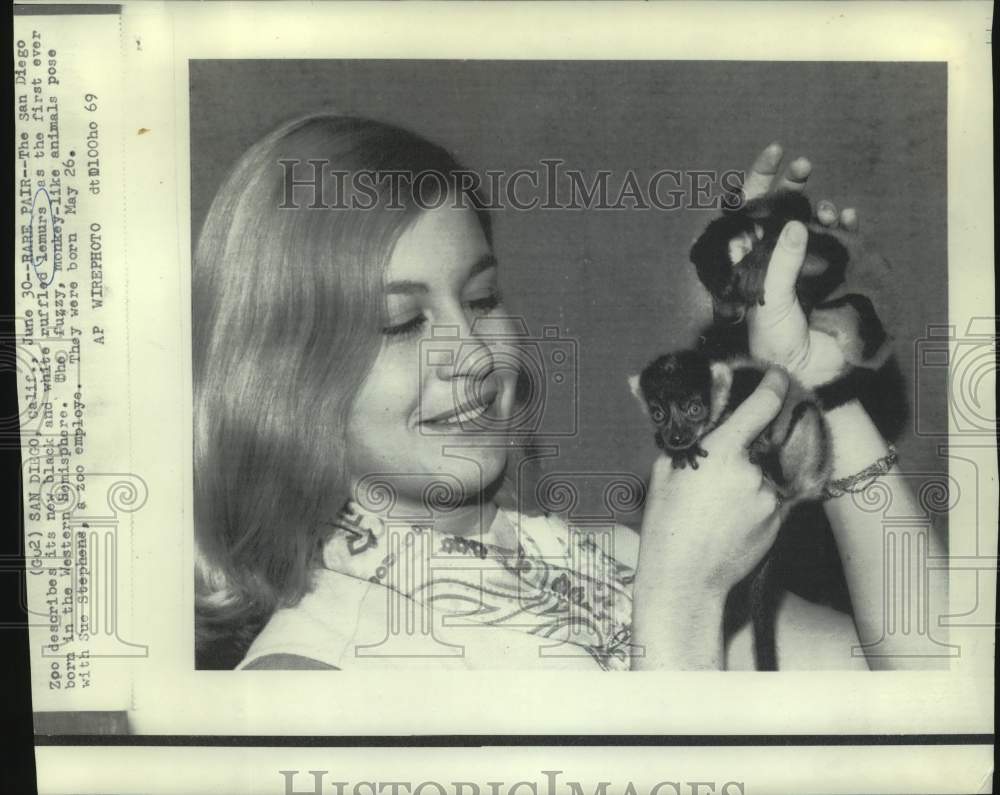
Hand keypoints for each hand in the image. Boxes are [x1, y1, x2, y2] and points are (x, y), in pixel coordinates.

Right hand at [638, 367, 788, 597]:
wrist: (685, 579)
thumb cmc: (666, 524)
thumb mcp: (664, 472)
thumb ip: (683, 437)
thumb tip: (679, 406)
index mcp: (723, 453)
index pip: (760, 406)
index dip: (772, 385)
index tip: (777, 375)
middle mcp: (752, 472)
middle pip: (757, 445)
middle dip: (741, 453)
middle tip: (713, 482)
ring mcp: (769, 498)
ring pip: (763, 475)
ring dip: (747, 482)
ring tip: (717, 510)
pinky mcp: (779, 521)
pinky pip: (770, 500)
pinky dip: (755, 504)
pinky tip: (730, 523)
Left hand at [740, 144, 863, 387]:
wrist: (810, 375)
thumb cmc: (776, 342)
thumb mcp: (771, 302)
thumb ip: (780, 264)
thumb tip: (794, 226)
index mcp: (747, 260)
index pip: (747, 212)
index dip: (758, 181)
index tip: (773, 155)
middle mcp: (772, 256)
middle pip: (780, 210)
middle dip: (791, 186)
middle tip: (802, 168)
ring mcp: (803, 263)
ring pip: (810, 222)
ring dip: (819, 209)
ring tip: (828, 211)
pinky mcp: (833, 272)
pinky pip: (840, 240)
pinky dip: (846, 226)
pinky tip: (848, 220)